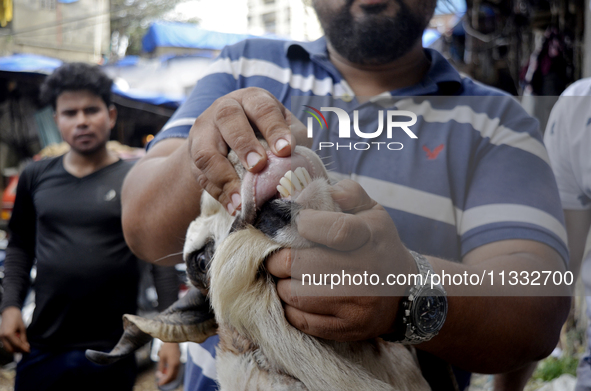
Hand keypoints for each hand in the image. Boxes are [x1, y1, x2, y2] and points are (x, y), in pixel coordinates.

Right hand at [0, 307, 29, 352]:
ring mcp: (0, 337)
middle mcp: (2, 337)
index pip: (17, 345)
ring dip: (15, 349)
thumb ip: (23, 339)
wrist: (9, 312)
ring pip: (8, 348)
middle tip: (26, 349)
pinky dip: (12, 346)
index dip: (23, 349)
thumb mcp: (22, 329)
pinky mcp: (0, 337)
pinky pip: (6, 345)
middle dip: (19, 350)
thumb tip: (26, 347)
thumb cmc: (17, 319)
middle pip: (11, 349)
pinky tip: (18, 343)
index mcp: (8, 334)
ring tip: (23, 346)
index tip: (29, 351)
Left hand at [156, 342, 181, 385]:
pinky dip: (171, 373)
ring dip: (169, 377)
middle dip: (166, 380)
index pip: (169, 376)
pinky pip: (175, 371)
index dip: (164, 381)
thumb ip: (161, 367)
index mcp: (173, 364)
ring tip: (161, 377)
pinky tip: (165, 372)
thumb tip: (159, 374)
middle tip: (160, 382)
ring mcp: (179, 363)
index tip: (159, 384)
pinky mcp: (179, 362)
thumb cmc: (166, 348)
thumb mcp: (161, 357)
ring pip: (175, 374)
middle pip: (173, 377)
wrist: (173, 340)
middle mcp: (177, 365)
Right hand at [188, 87, 308, 214]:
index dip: (274, 129)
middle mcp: (224, 109)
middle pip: (228, 119)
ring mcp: (204, 132)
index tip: (285, 150)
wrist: (230, 140)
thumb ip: (294, 139)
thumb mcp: (284, 129)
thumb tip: (298, 162)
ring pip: (206, 151)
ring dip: (224, 177)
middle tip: (258, 166)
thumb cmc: (267, 133)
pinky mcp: (194, 156)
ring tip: (241, 199)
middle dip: (244, 144)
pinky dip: (218, 194)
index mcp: (251, 100)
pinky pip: (201, 176)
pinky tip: (233, 208)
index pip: (262, 108)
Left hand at [266, 180, 415, 340]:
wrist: (404, 292)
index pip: (335, 229)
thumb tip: (312, 192)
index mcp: (371, 237)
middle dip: (279, 259)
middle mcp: (366, 272)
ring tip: (289, 276)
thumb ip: (346, 193)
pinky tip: (297, 297)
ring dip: (282, 283)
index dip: (305, 224)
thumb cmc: (377, 244)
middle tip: (279, 255)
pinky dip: (290, 307)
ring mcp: (356, 304)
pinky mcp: (346, 329)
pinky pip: (300, 320)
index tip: (296, 224)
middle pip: (301, 265)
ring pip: (294, 294)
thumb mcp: (372, 211)